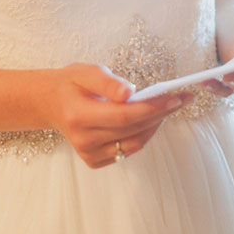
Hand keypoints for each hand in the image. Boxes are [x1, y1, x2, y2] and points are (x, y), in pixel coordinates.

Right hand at [40, 63, 193, 167]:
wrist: (53, 103)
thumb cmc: (71, 84)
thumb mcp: (85, 71)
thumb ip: (107, 82)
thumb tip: (130, 92)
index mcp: (79, 116)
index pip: (123, 116)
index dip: (151, 108)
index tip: (174, 97)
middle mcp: (83, 140)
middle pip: (132, 130)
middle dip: (160, 113)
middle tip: (181, 99)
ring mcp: (89, 154)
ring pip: (134, 144)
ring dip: (155, 125)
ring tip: (167, 107)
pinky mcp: (95, 161)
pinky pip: (127, 150)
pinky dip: (142, 135)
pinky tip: (149, 119)